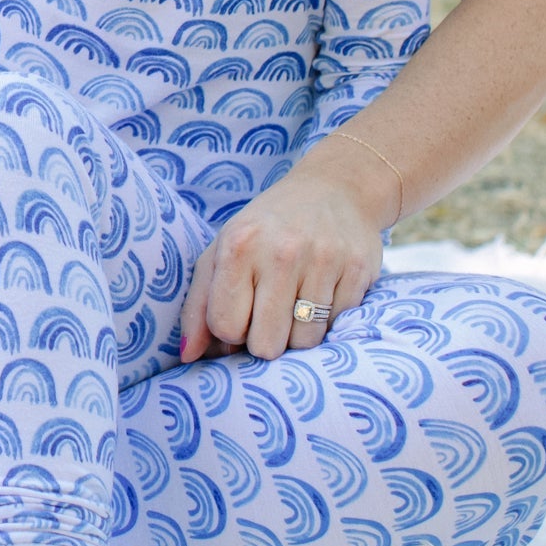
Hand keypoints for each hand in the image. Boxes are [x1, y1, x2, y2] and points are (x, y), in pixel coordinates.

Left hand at [176, 147, 385, 362]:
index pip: (226, 327)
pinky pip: (337, 327)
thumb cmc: (267, 228)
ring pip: (304, 343)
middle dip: (265, 338)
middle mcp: (281, 252)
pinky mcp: (358, 270)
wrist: (335, 189)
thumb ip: (199, 304)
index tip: (241, 312)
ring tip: (297, 301)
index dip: (231, 330)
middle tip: (270, 311)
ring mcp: (323, 261)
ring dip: (298, 333)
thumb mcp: (223, 251)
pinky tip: (324, 291)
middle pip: (266, 345)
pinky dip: (328, 319)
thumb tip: (188, 356)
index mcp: (238, 245)